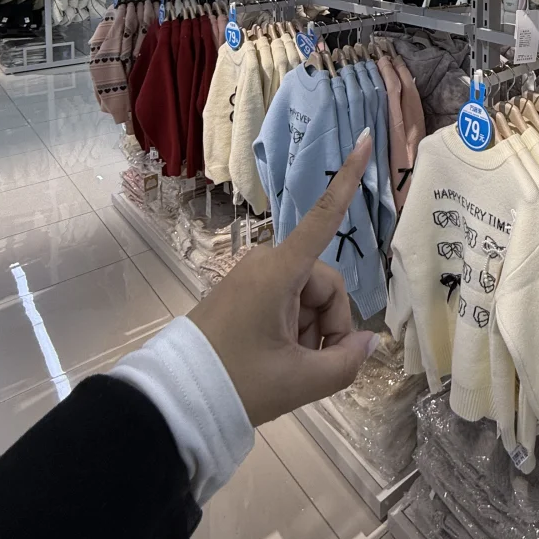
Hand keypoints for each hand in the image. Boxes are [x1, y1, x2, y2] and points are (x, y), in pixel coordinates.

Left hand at [189, 130, 379, 426]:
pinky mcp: (243, 293)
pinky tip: (280, 361)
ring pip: (308, 297)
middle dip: (329, 323)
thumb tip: (366, 344)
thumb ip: (345, 362)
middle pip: (324, 283)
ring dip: (311, 331)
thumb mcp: (299, 382)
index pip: (324, 217)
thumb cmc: (236, 382)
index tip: (364, 138)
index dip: (348, 179)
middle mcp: (267, 263)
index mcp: (280, 271)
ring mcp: (252, 278)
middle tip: (314, 365)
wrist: (172, 400)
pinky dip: (293, 331)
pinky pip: (286, 303)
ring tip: (291, 368)